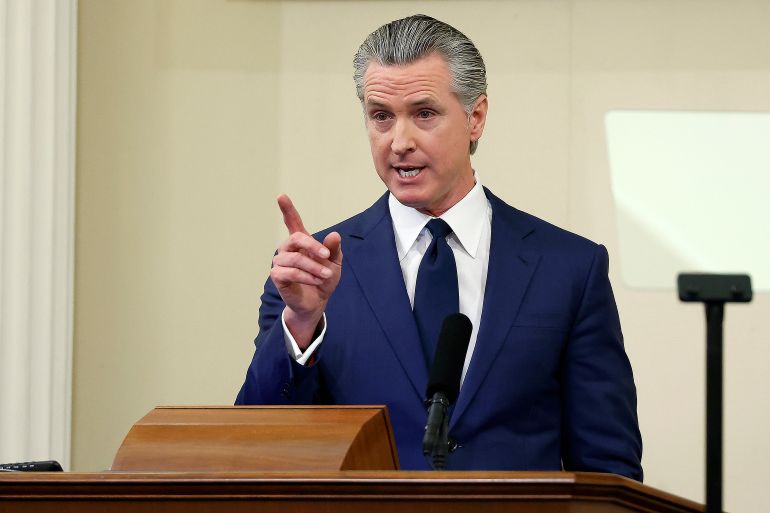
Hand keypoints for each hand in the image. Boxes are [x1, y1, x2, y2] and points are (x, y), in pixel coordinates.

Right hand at [270, 194, 341, 348]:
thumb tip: (334, 235)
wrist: (317, 302)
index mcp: (301, 242)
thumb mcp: (334, 264)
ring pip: (295, 258)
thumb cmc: (323, 279)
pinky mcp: (277, 276)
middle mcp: (288, 249)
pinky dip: (306, 277)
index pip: (292, 222)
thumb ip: (334, 250)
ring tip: (325, 275)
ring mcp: (281, 262)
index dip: (287, 209)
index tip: (281, 196)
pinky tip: (315, 282)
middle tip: (327, 256)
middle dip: (313, 246)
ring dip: (313, 267)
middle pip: (296, 238)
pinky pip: (290, 272)